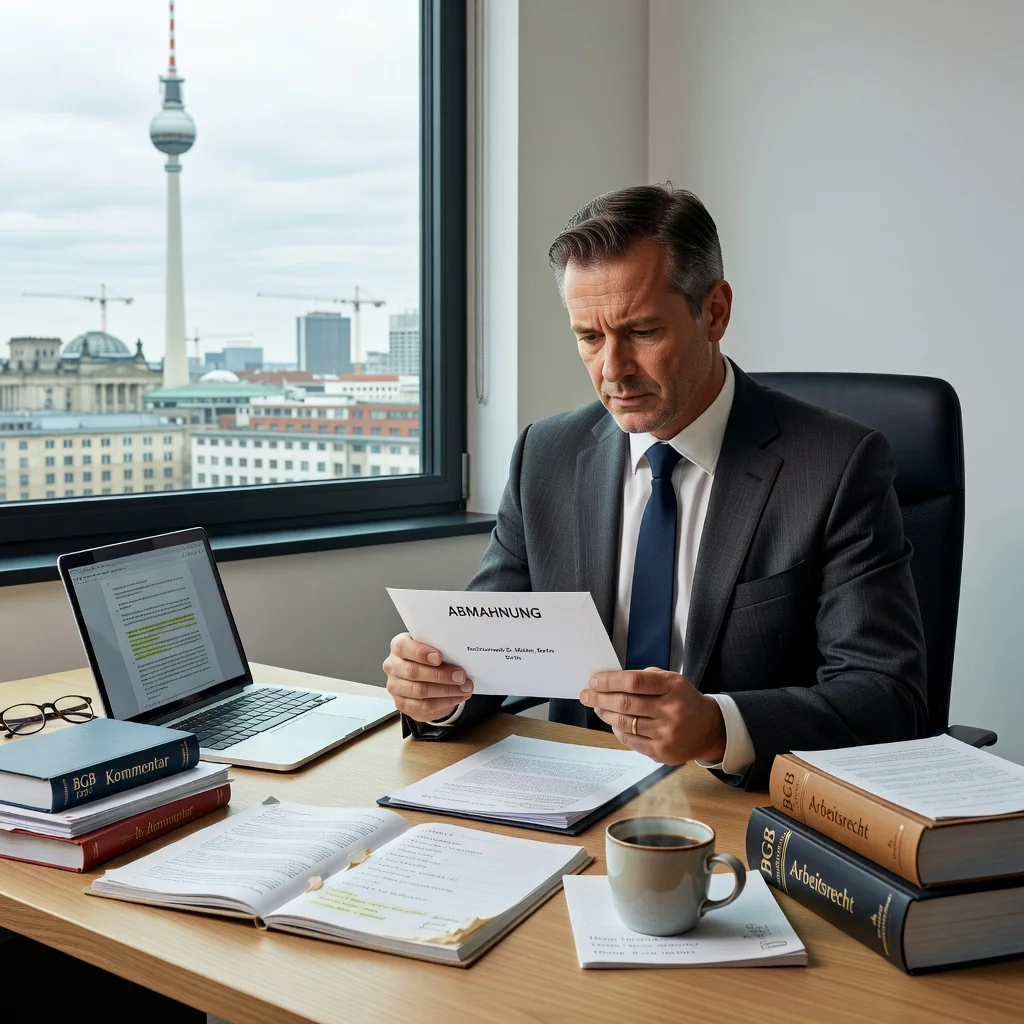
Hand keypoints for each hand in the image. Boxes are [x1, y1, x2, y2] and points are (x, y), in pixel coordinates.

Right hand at [383, 632, 474, 722]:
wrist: (425, 676)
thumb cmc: (429, 658)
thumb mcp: (433, 647)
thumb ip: (440, 648)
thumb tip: (459, 654)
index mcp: (398, 647)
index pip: (403, 647)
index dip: (421, 652)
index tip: (439, 657)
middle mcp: (393, 666)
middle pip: (413, 672)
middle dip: (441, 675)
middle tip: (460, 676)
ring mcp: (396, 687)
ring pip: (420, 691)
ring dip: (446, 690)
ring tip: (464, 688)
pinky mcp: (402, 704)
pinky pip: (424, 706)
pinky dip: (445, 702)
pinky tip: (458, 697)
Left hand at [579, 668, 726, 763]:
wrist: (709, 729)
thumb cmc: (683, 700)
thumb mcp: (672, 680)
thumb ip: (644, 678)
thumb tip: (610, 681)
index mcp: (673, 687)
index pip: (634, 682)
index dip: (610, 681)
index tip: (594, 681)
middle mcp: (671, 710)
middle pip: (625, 703)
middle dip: (600, 698)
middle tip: (586, 694)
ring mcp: (666, 734)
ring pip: (624, 723)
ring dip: (605, 714)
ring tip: (597, 707)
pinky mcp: (661, 752)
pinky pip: (630, 740)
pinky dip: (617, 730)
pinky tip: (613, 722)